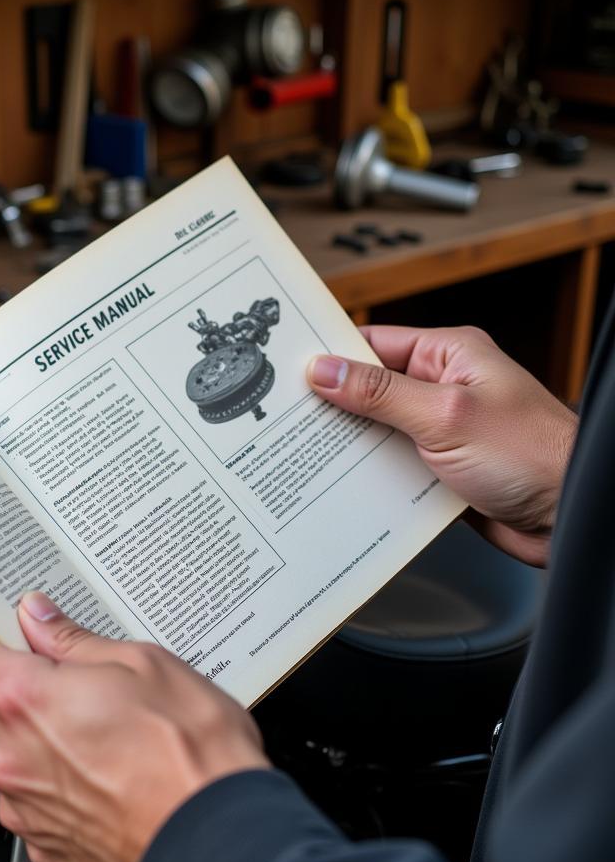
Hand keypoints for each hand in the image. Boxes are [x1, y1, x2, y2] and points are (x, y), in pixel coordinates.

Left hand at [0, 593, 270, 861]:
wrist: (217, 846)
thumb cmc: (189, 758)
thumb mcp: (143, 665)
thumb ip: (75, 642)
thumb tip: (41, 620)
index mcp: (24, 699)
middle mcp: (9, 757)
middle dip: (36, 690)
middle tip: (92, 684)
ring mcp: (25, 808)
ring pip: (22, 754)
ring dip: (53, 740)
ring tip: (117, 738)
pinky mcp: (46, 847)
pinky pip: (42, 799)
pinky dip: (67, 785)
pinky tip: (115, 777)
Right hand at [307, 325, 576, 566]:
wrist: (570, 517)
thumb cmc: (532, 456)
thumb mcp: (445, 415)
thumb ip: (381, 393)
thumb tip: (325, 370)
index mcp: (449, 356)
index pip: (374, 344)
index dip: (332, 356)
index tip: (292, 372)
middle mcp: (444, 387)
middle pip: (369, 389)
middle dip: (334, 407)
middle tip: (291, 420)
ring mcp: (441, 429)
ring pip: (376, 431)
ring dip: (351, 446)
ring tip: (309, 455)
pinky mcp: (440, 467)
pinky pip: (391, 465)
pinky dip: (369, 475)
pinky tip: (345, 486)